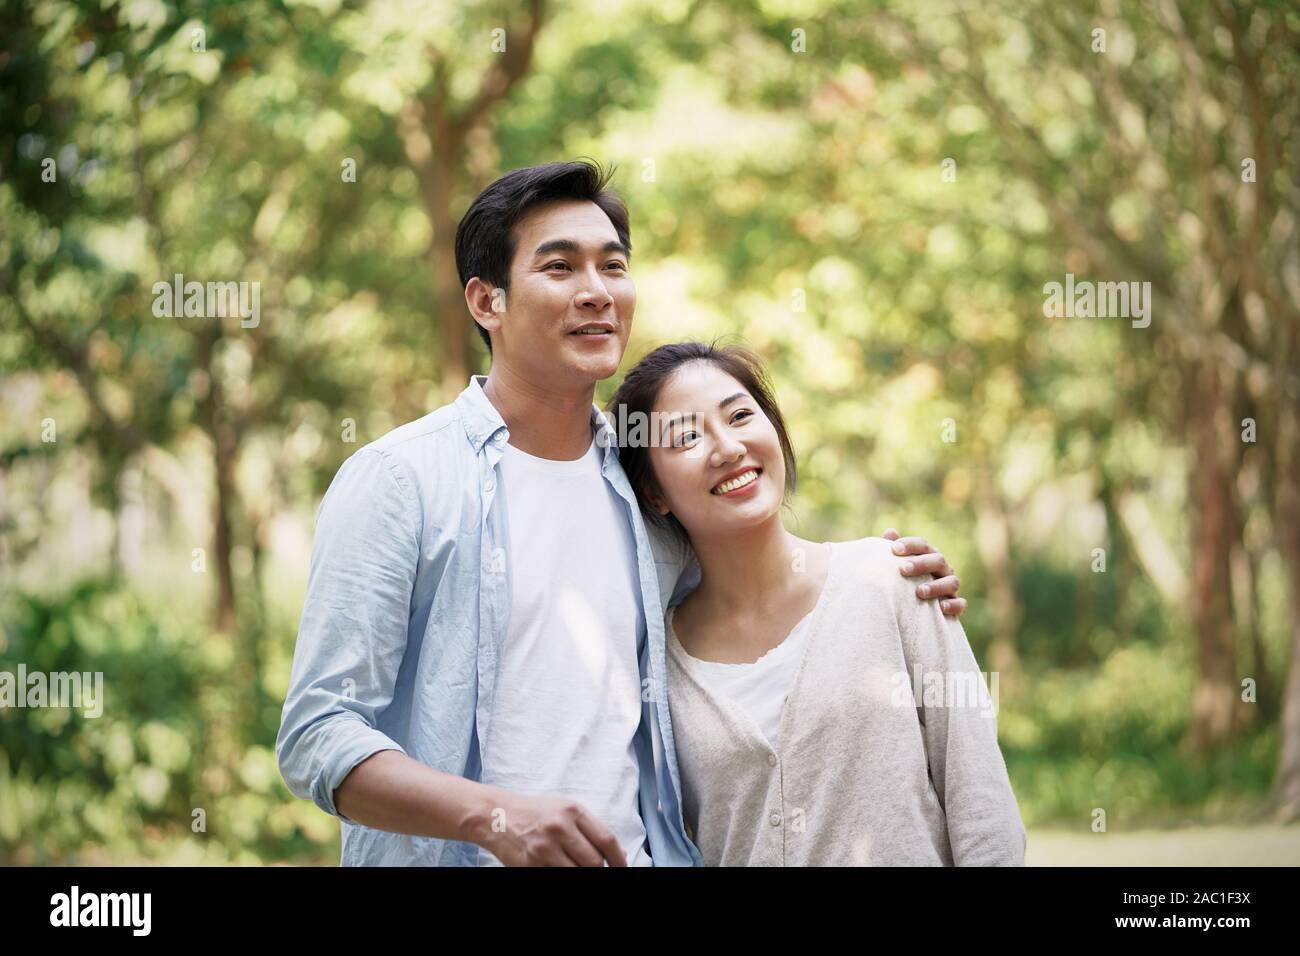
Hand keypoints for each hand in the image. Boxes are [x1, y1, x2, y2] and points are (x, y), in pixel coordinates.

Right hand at [475, 790, 627, 866]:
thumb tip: (618, 854)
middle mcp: (559, 828)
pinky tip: (562, 868)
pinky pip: (556, 877)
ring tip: (578, 867)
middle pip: (594, 862)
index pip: (607, 840)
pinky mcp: (531, 865)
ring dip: (582, 874)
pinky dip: (564, 875)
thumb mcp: (565, 810)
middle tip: (600, 871)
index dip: (619, 859)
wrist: (497, 815)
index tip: (622, 867)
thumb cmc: (536, 813)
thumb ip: (590, 829)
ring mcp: (544, 849)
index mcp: (572, 811)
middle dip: (601, 871)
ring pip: (577, 874)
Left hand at [881, 528, 965, 617]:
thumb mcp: (896, 566)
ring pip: (952, 582)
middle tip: (903, 569)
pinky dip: (954, 604)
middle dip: (921, 564)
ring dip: (936, 586)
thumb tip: (890, 531)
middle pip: (938, 561)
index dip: (910, 545)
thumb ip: (894, 551)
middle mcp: (943, 569)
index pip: (923, 545)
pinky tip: (941, 607)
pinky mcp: (955, 605)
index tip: (894, 549)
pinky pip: (960, 604)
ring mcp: (950, 587)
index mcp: (929, 556)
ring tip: (919, 591)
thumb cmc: (902, 581)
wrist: (914, 609)